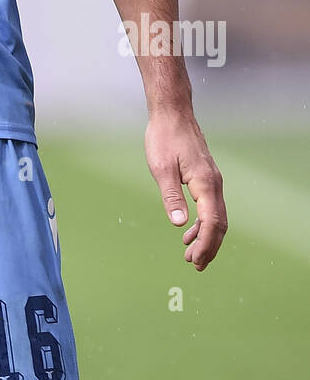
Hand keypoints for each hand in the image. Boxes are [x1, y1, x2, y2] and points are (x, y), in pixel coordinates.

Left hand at [144, 113, 226, 269]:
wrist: (172, 114)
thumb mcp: (161, 168)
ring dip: (206, 237)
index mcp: (205, 183)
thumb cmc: (164, 137)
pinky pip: (210, 206)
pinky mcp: (205, 177)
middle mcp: (214, 183)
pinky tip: (189, 230)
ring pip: (216, 216)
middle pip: (219, 223)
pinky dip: (203, 222)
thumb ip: (171, 196)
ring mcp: (212, 180)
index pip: (212, 222)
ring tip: (190, 254)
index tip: (195, 260)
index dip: (205, 244)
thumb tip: (179, 224)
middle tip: (195, 265)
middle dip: (209, 246)